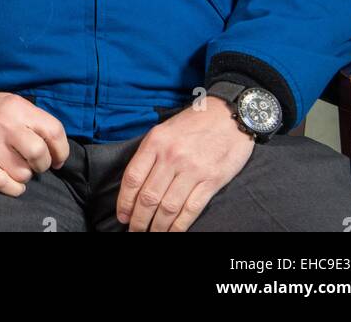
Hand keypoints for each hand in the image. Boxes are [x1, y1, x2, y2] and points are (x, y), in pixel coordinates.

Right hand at [0, 92, 69, 195]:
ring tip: (16, 166)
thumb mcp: (11, 103)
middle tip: (36, 164)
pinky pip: (3, 183)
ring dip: (24, 175)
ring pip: (22, 173)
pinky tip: (11, 181)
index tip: (57, 159)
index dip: (61, 150)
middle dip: (43, 164)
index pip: (53, 130)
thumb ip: (33, 120)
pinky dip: (13, 188)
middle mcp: (3, 123)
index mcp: (16, 106)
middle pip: (38, 153)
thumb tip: (57, 150)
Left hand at [116, 95, 254, 231]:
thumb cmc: (194, 122)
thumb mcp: (163, 129)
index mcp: (155, 142)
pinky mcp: (212, 180)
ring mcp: (193, 169)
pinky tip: (172, 232)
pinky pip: (192, 208)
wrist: (228, 114)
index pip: (133, 178)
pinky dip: (180, 225)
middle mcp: (171, 156)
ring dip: (158, 226)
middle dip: (139, 219)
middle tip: (134, 231)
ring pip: (168, 206)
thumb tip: (135, 183)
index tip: (122, 215)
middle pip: (149, 196)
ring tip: (152, 234)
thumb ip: (149, 153)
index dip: (125, 201)